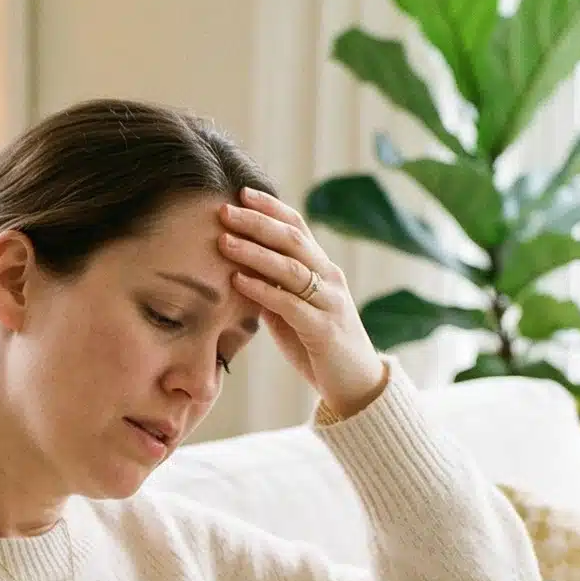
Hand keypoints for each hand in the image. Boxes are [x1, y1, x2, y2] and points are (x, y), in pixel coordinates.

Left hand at [216, 186, 388, 419]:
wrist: (355, 387)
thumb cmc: (319, 349)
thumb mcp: (292, 315)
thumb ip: (273, 292)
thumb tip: (240, 273)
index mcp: (323, 270)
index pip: (298, 227)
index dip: (271, 208)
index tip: (242, 193)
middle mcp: (330, 279)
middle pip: (293, 239)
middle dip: (257, 222)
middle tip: (225, 210)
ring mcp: (329, 303)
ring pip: (291, 268)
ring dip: (255, 252)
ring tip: (225, 241)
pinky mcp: (323, 330)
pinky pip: (290, 304)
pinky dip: (262, 290)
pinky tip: (238, 281)